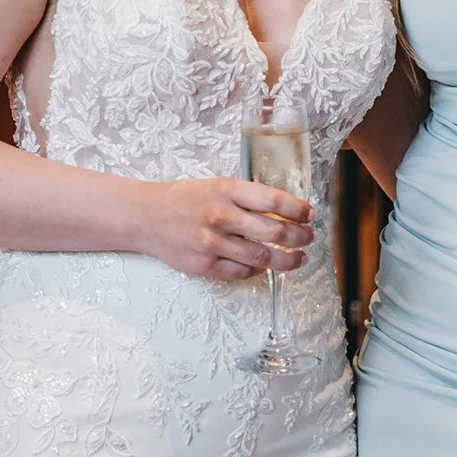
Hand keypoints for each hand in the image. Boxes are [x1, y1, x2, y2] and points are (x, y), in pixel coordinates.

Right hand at [144, 177, 314, 280]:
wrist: (147, 216)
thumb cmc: (185, 198)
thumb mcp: (217, 185)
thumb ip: (246, 196)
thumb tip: (283, 209)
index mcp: (226, 190)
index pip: (273, 200)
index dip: (297, 209)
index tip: (310, 213)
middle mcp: (221, 216)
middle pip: (273, 232)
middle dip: (299, 237)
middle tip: (310, 237)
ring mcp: (213, 243)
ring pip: (262, 257)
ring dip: (287, 260)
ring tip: (299, 258)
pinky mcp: (205, 265)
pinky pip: (241, 272)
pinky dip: (258, 270)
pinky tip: (266, 266)